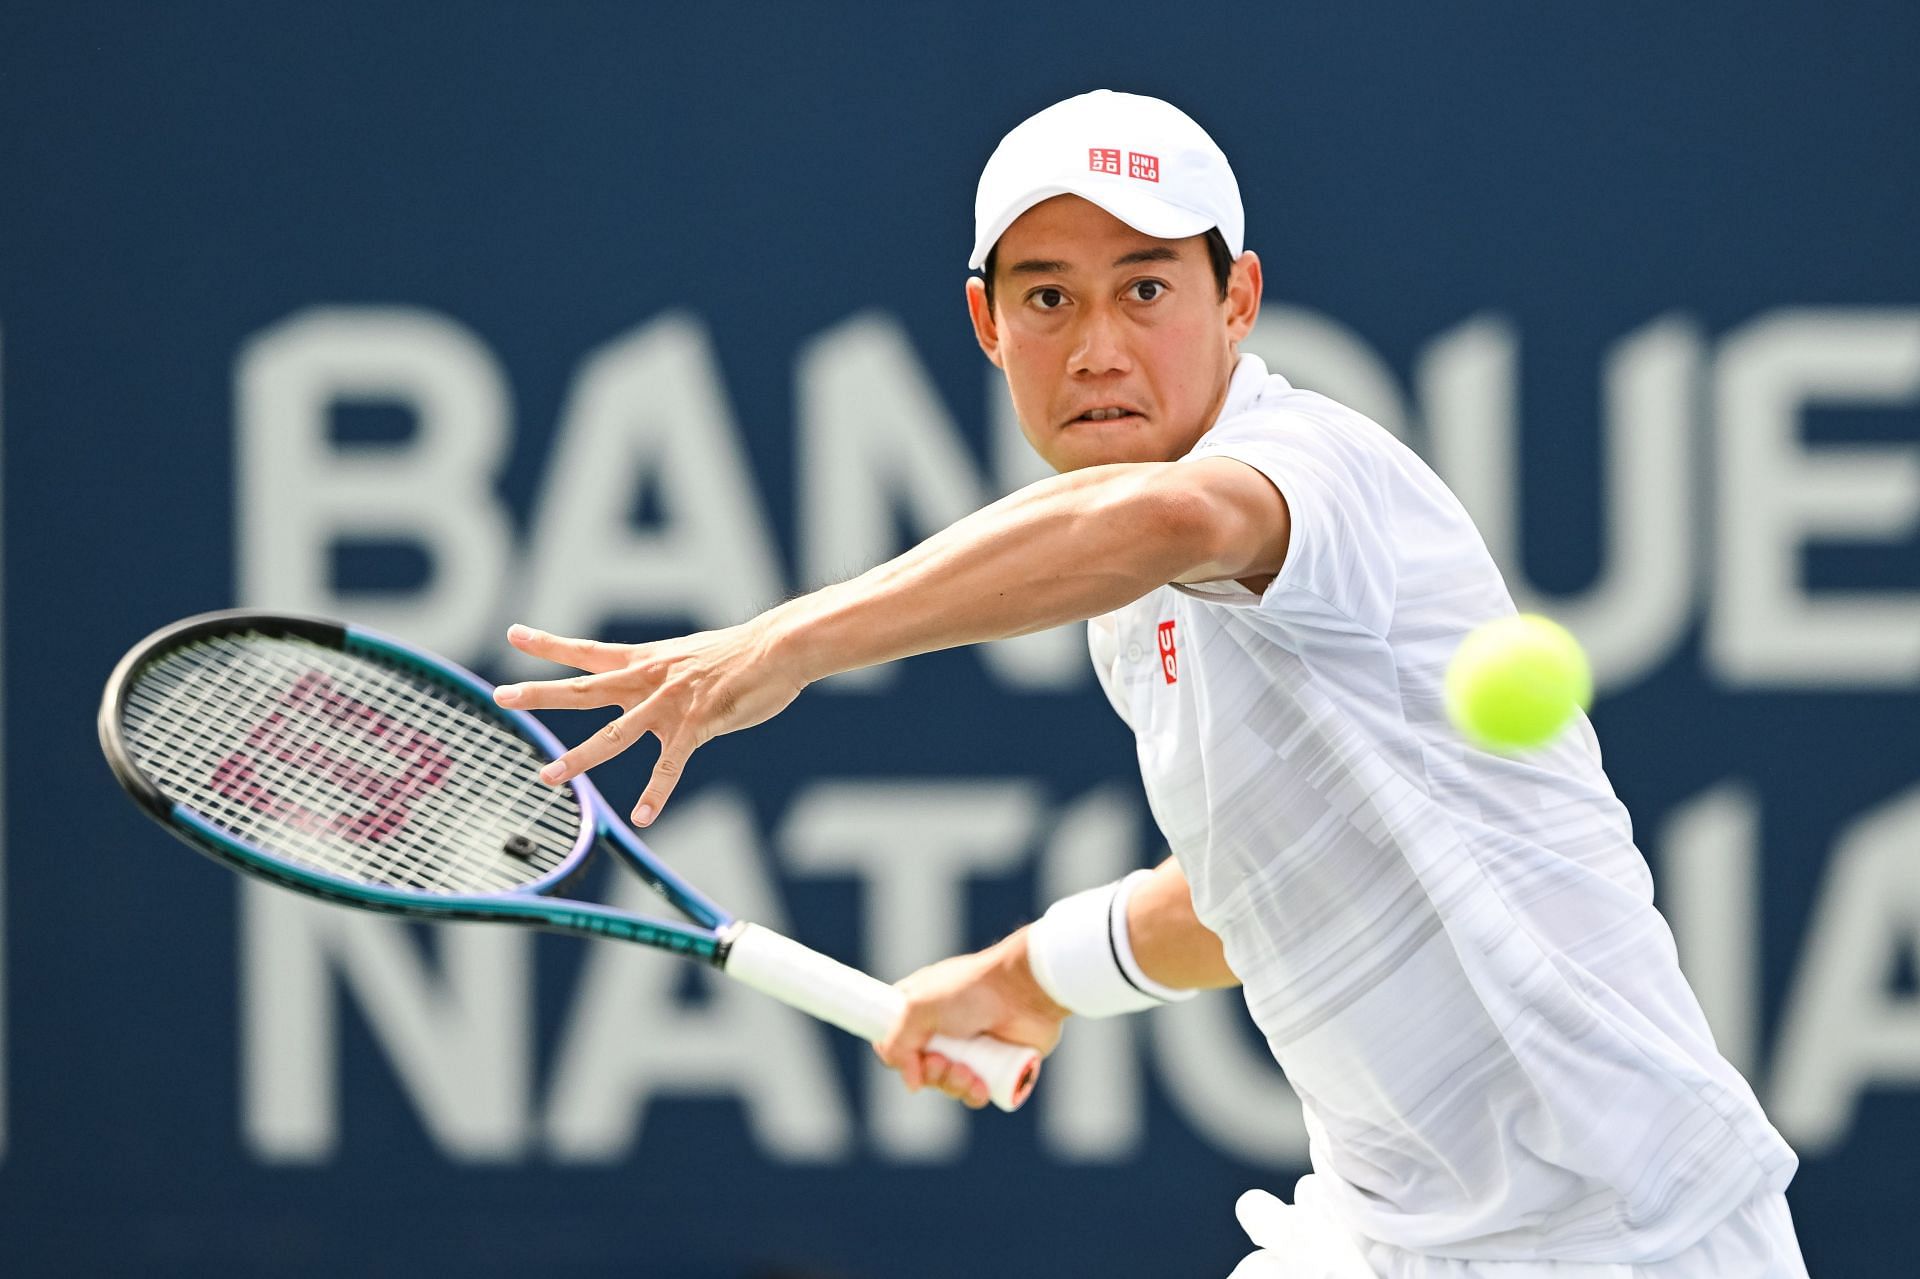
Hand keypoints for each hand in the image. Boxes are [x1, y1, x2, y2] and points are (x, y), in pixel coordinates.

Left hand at [493, 620, 806, 824]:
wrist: (779, 648)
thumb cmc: (742, 654)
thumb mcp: (692, 657)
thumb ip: (666, 677)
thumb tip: (657, 691)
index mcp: (645, 660)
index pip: (587, 651)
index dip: (549, 644)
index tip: (514, 635)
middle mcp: (648, 679)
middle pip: (584, 689)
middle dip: (540, 694)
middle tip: (502, 696)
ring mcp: (669, 704)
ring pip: (614, 735)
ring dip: (579, 758)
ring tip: (547, 776)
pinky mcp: (696, 726)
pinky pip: (670, 766)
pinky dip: (656, 793)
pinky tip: (643, 817)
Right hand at [874, 930, 1068, 1108]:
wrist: (1025, 991)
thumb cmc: (970, 990)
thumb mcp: (918, 1007)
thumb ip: (897, 1044)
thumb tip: (911, 1083)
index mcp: (921, 1008)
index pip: (896, 1041)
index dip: (898, 1056)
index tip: (907, 1057)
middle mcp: (944, 1029)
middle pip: (921, 1069)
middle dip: (930, 1073)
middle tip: (941, 1061)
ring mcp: (971, 1047)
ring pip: (947, 1084)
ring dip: (952, 1084)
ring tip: (967, 1071)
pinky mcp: (995, 1064)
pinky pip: (975, 1093)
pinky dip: (974, 1093)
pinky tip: (981, 1084)